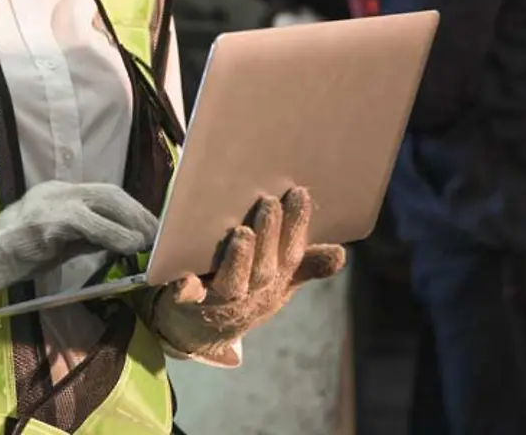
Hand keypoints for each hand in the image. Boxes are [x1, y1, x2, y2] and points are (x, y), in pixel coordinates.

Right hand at [0, 181, 157, 298]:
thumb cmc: (18, 255)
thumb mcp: (59, 242)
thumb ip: (88, 237)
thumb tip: (125, 242)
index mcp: (60, 193)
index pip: (105, 193)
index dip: (132, 209)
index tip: (151, 226)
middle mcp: (58, 191)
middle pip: (108, 193)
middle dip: (136, 213)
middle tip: (156, 235)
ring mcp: (50, 204)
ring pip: (100, 204)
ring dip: (129, 223)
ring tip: (146, 242)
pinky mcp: (44, 222)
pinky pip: (85, 223)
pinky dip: (111, 233)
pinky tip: (126, 246)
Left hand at [146, 187, 344, 364]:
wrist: (198, 331)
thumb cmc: (244, 294)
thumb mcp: (278, 282)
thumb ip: (305, 265)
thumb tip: (341, 255)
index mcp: (274, 285)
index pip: (290, 256)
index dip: (297, 226)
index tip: (299, 193)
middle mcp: (249, 295)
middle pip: (263, 269)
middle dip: (269, 237)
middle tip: (269, 203)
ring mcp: (217, 302)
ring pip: (232, 284)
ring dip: (239, 260)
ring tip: (242, 233)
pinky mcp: (185, 304)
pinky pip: (186, 298)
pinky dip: (186, 289)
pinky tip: (186, 279)